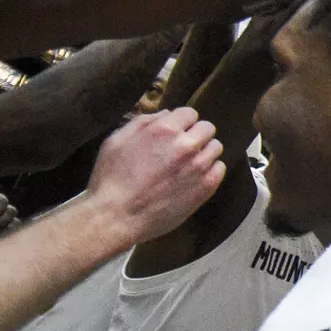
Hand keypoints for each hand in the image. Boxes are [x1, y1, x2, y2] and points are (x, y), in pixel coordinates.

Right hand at [83, 107, 224, 245]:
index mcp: (165, 129)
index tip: (176, 132)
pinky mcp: (206, 186)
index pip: (190, 113)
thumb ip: (143, 122)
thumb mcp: (117, 141)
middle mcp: (186, 145)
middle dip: (195, 134)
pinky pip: (220, 169)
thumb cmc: (111, 179)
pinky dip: (210, 170)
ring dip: (204, 152)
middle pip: (207, 128)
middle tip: (182, 148)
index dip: (182, 122)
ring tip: (188, 164)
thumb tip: (166, 114)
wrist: (117, 217)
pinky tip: (195, 177)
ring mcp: (199, 166)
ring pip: (215, 148)